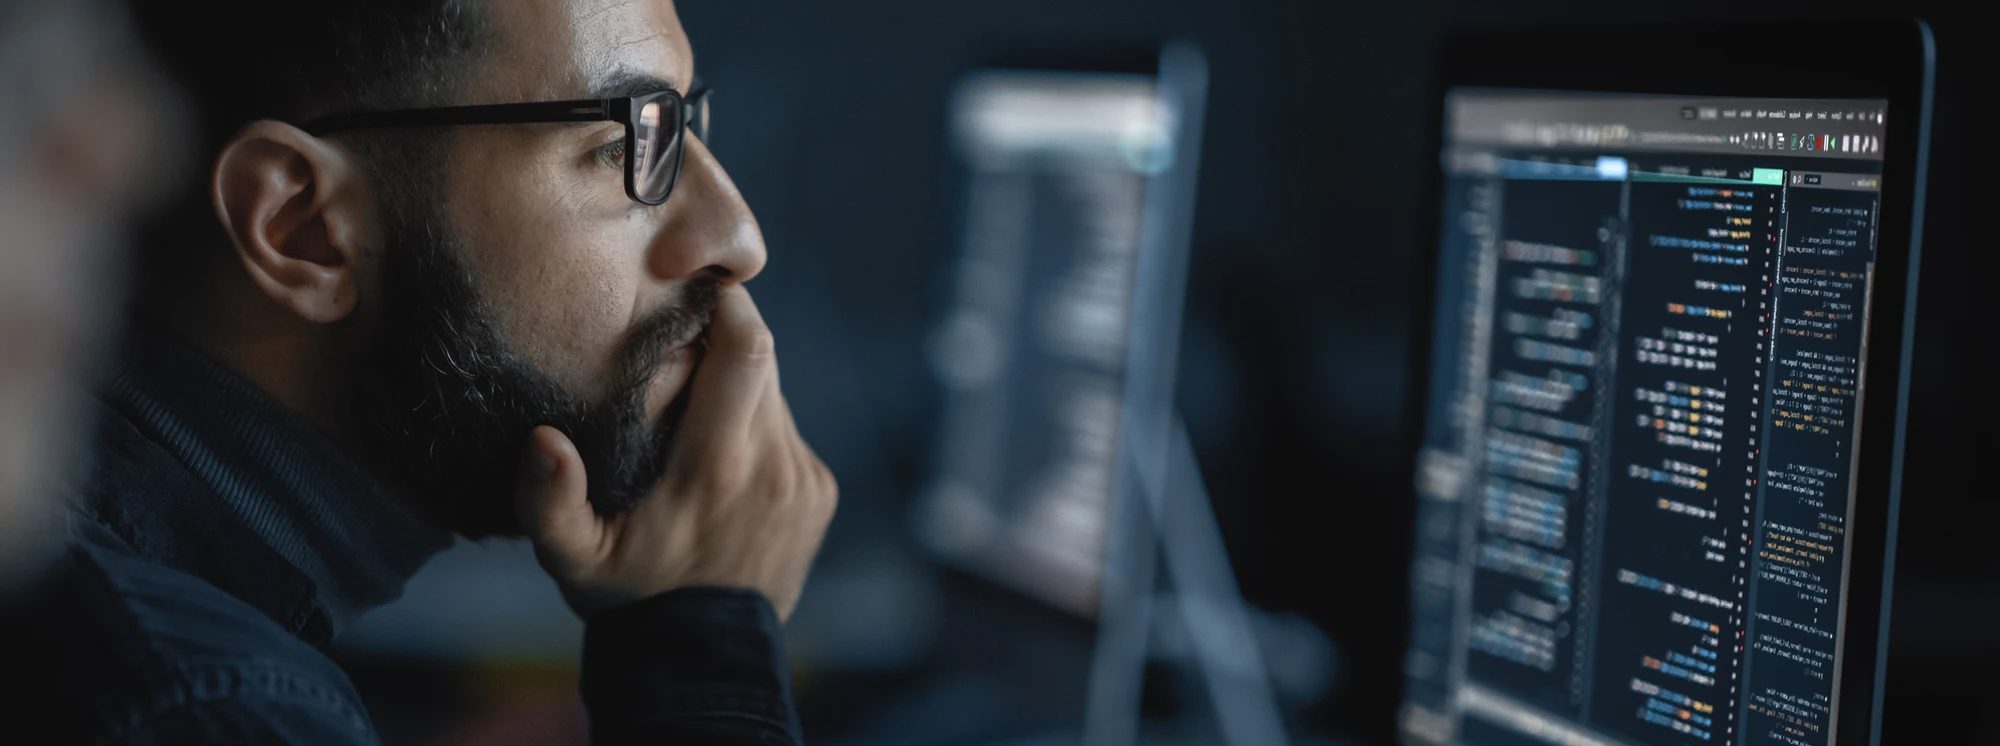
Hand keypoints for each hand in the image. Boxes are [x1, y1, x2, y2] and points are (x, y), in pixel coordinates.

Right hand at [512, 285, 835, 619]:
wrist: (701, 656)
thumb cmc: (629, 597)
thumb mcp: (572, 558)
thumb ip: (548, 502)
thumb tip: (543, 440)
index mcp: (717, 465)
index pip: (747, 350)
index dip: (729, 305)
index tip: (694, 288)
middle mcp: (773, 464)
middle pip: (763, 361)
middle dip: (726, 341)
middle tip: (679, 342)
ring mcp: (803, 478)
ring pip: (775, 395)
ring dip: (739, 389)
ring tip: (691, 408)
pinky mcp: (820, 492)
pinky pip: (787, 433)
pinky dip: (757, 428)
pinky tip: (719, 458)